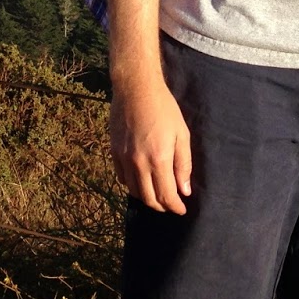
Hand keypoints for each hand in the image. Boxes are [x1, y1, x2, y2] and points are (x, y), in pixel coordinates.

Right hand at [109, 72, 191, 213]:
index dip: (175, 207)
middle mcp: (139, 163)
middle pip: (149, 199)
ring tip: (158, 194)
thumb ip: (183, 164)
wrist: (136, 88)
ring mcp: (124, 158)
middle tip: (171, 205)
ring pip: (134, 191)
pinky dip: (132, 185)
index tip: (182, 209)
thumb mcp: (182, 134)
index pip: (166, 196)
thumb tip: (184, 190)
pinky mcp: (114, 152)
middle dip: (162, 206)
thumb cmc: (164, 109)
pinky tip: (141, 181)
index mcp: (159, 159)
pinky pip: (122, 178)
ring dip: (147, 198)